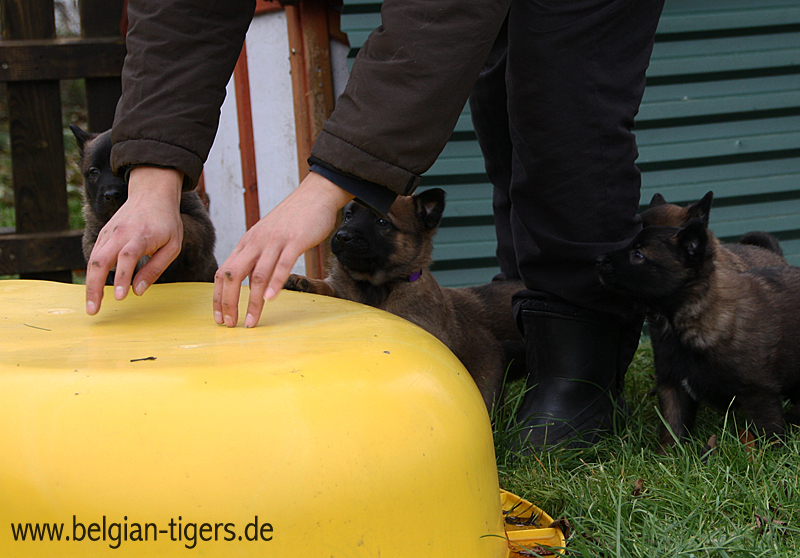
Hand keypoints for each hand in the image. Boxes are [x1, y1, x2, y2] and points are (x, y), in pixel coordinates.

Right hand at [85, 166, 183, 314]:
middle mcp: (121, 233)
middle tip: (93, 310)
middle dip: (94, 287)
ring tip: (92, 305)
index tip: (121, 297)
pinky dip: (92, 273)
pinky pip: (94, 255)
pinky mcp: (104, 234)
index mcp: (141, 236)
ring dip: (89, 283)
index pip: (127, 257)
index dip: (122, 277)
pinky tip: (94, 288)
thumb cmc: (166, 222)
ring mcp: (109, 233)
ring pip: (93, 259)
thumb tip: (138, 290)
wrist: (152, 194)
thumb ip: (155, 268)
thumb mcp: (173, 246)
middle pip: (101, 260)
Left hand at [213, 171, 353, 327]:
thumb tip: (250, 282)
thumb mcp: (267, 237)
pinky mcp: (295, 241)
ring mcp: (275, 241)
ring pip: (258, 274)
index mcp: (247, 243)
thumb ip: (257, 257)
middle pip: (233, 275)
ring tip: (251, 321)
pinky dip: (276, 283)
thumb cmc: (293, 220)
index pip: (222, 272)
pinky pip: (282, 264)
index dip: (218, 297)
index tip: (219, 317)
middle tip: (229, 324)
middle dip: (228, 302)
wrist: (315, 195)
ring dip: (253, 301)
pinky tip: (272, 299)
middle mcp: (256, 242)